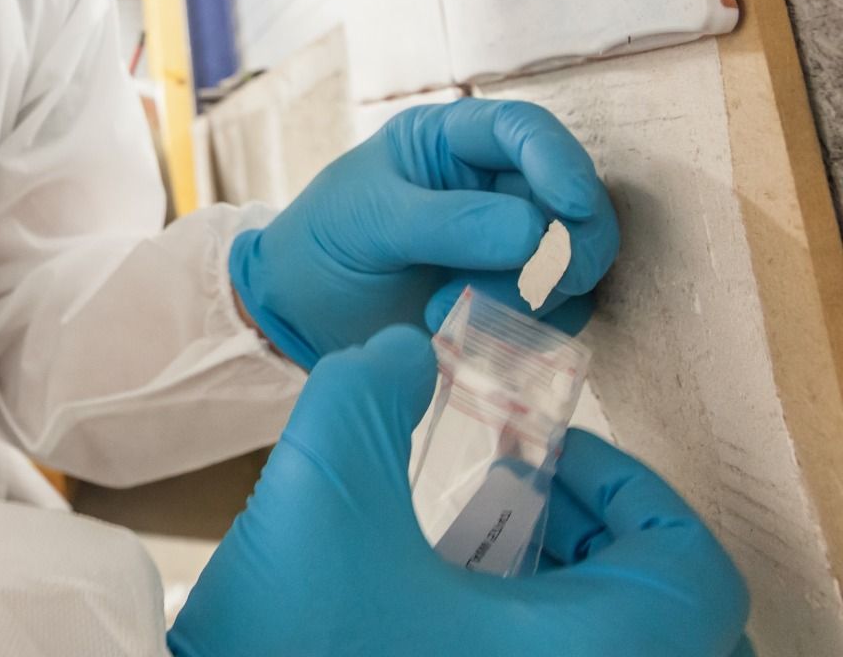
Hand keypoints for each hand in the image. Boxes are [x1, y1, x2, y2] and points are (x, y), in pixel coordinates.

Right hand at [168, 327, 750, 656]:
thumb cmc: (290, 641)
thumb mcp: (322, 487)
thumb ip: (369, 392)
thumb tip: (406, 354)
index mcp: (592, 652)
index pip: (693, 568)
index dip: (632, 492)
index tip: (542, 461)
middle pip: (673, 620)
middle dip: (600, 543)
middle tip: (515, 505)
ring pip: (616, 652)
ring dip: (566, 594)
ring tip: (465, 555)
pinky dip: (528, 638)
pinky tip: (431, 609)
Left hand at [228, 99, 618, 365]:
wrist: (299, 314)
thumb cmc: (324, 243)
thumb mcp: (371, 220)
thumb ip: (450, 222)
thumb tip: (537, 234)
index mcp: (454, 140)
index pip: (527, 131)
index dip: (561, 163)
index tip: (571, 206)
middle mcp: (494, 186)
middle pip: (574, 204)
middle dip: (558, 248)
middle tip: (519, 287)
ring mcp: (510, 245)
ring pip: (572, 265)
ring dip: (529, 299)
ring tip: (452, 316)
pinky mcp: (514, 301)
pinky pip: (557, 317)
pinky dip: (528, 333)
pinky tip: (467, 341)